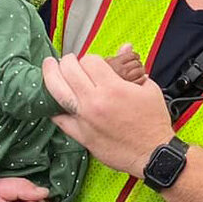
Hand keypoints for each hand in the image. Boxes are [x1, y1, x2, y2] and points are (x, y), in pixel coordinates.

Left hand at [44, 53, 173, 177]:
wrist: (153, 153)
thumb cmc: (153, 123)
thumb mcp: (149, 89)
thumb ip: (133, 67)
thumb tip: (125, 48)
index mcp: (113, 88)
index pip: (89, 61)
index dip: (91, 58)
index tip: (94, 63)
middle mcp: (95, 101)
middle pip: (69, 70)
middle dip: (67, 61)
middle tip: (68, 61)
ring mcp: (85, 118)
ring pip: (56, 91)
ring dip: (50, 75)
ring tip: (49, 67)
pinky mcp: (81, 135)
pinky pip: (59, 119)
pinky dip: (53, 108)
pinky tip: (52, 100)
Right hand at [106, 43, 146, 84]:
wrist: (101, 92)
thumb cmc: (104, 78)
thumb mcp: (109, 63)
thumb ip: (120, 54)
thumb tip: (129, 45)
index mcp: (113, 62)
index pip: (132, 55)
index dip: (135, 56)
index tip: (135, 57)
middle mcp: (119, 70)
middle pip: (137, 63)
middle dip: (138, 64)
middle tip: (136, 66)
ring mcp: (124, 79)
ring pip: (140, 71)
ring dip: (141, 71)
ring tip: (137, 72)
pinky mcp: (129, 88)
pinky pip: (141, 79)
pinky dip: (142, 78)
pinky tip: (139, 79)